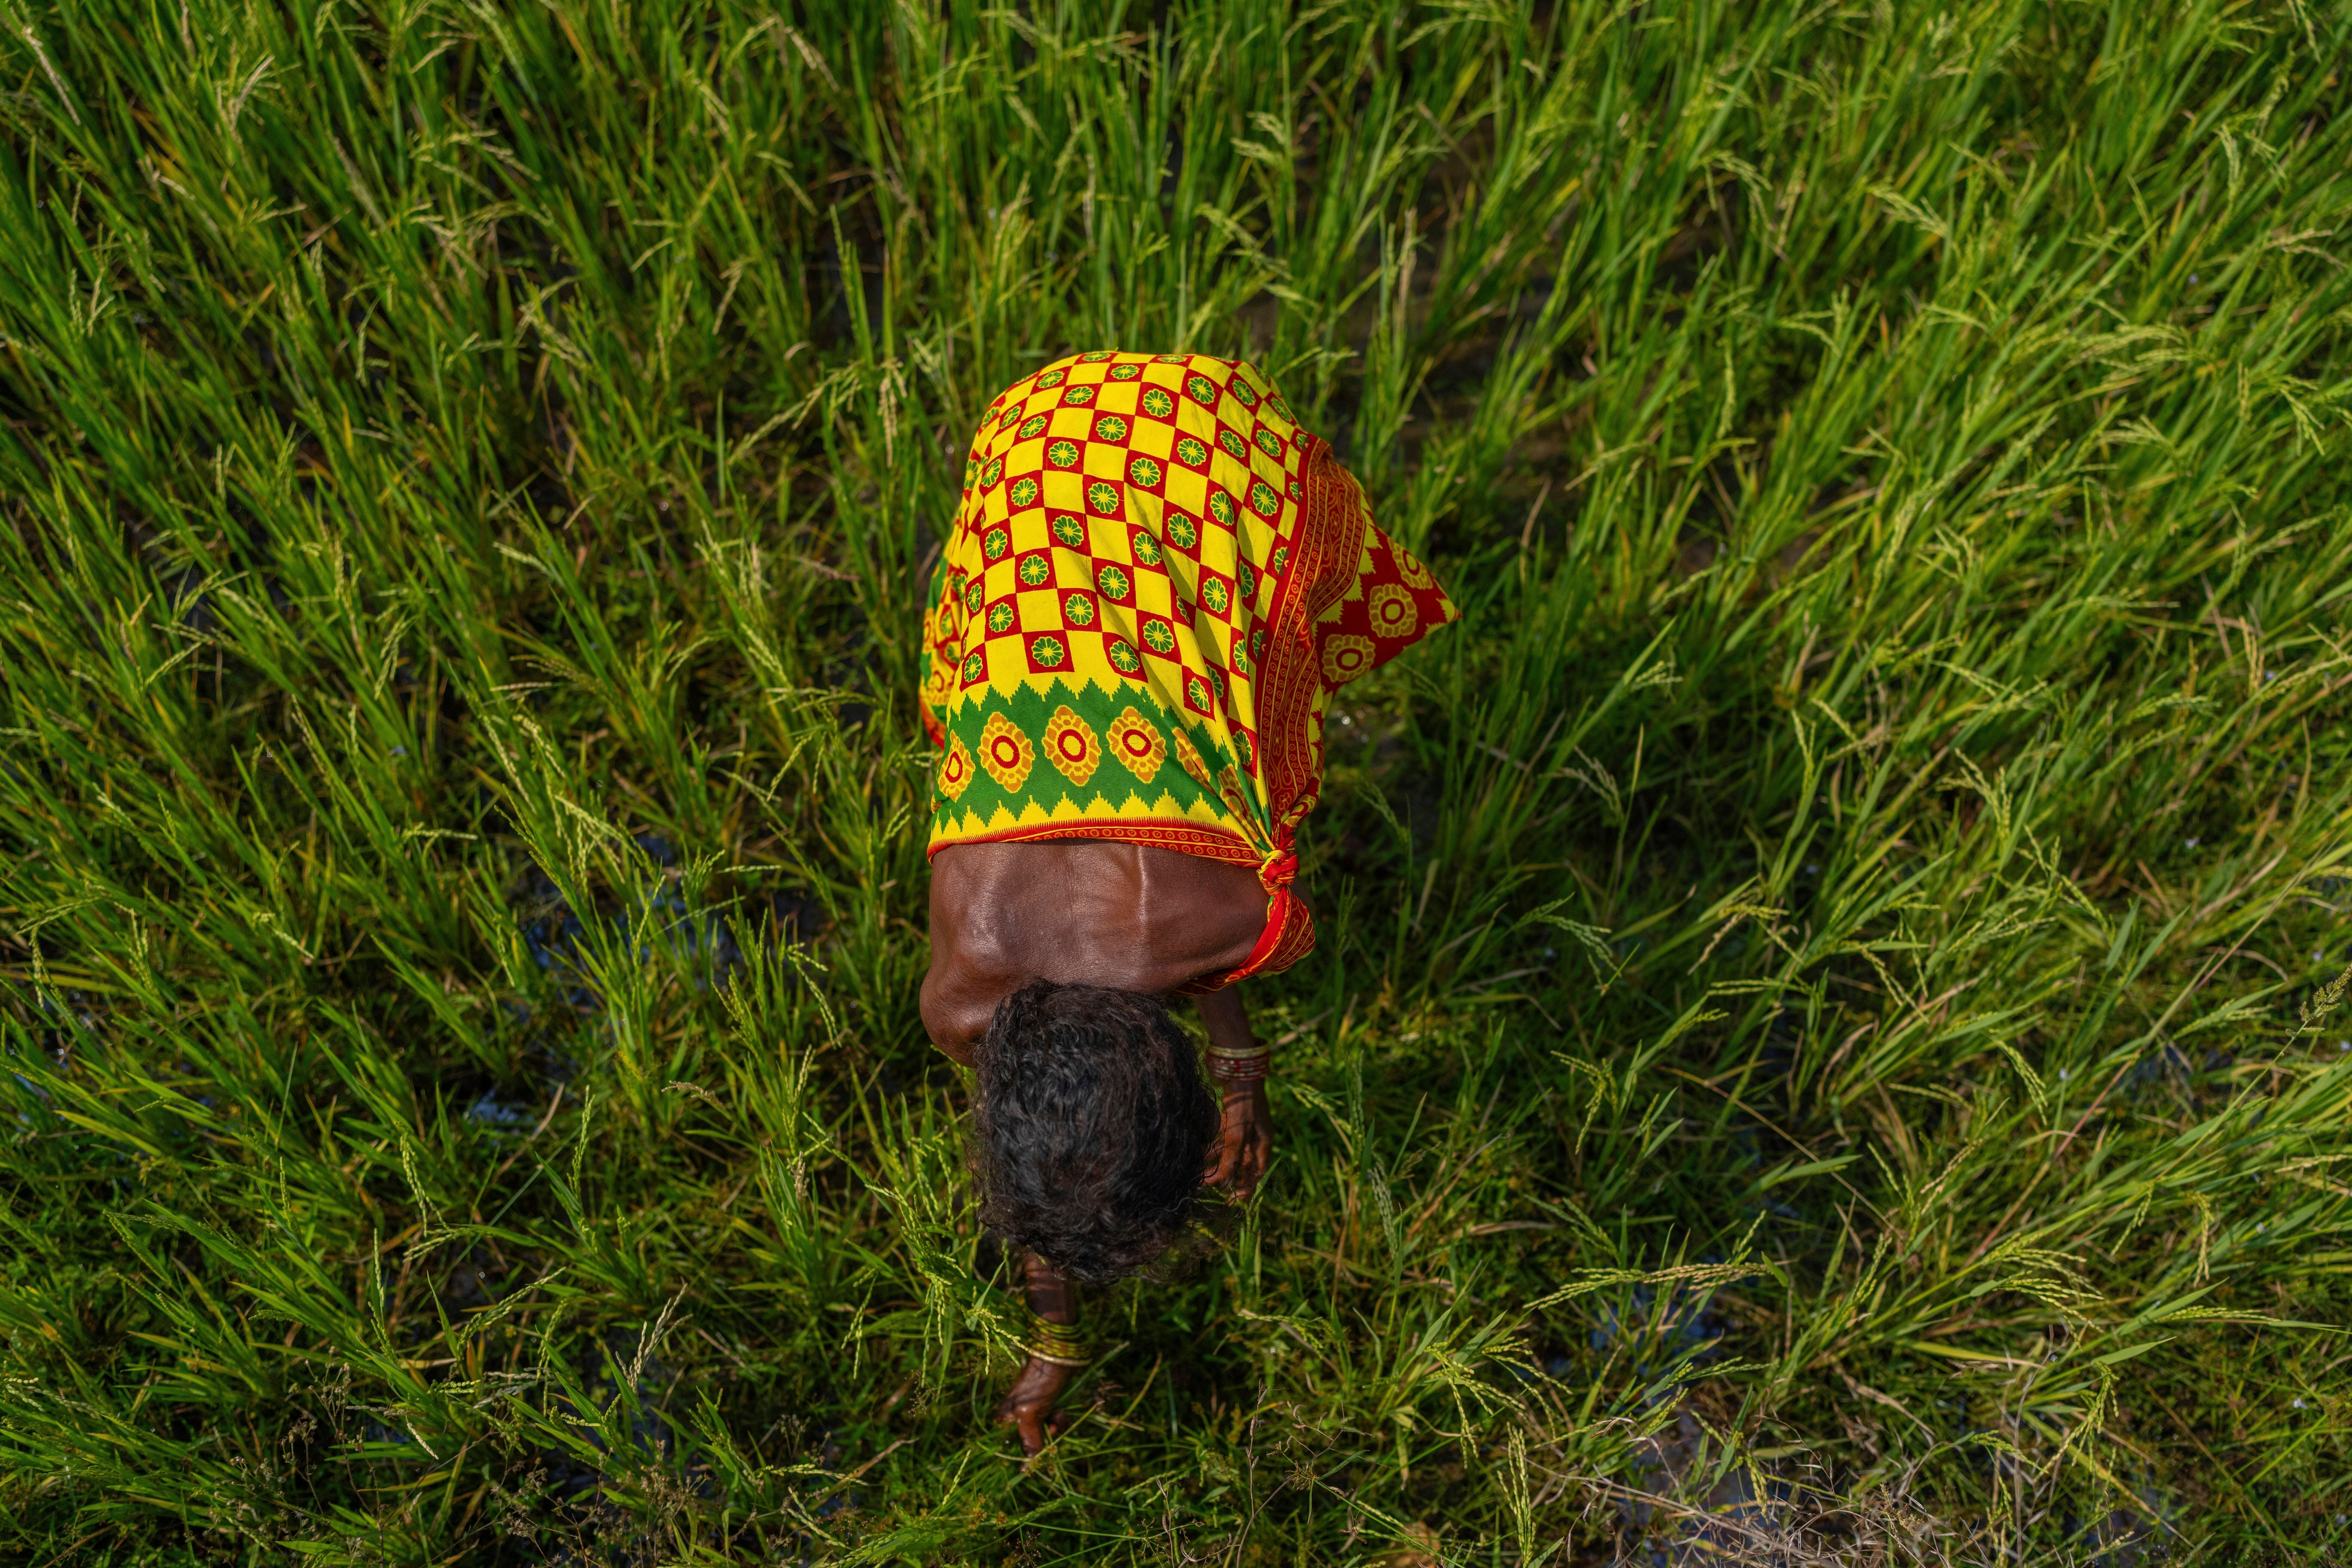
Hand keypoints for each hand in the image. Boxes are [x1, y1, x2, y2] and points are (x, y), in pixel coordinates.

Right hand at [992, 1354, 1075, 1455]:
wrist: (1058, 1359)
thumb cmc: (1039, 1384)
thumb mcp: (1031, 1414)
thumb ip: (1029, 1440)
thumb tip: (1025, 1468)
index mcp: (1006, 1418)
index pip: (1014, 1446)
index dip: (1028, 1453)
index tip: (1041, 1458)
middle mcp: (1018, 1416)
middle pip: (1033, 1440)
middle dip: (1046, 1437)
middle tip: (1053, 1427)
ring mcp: (1034, 1411)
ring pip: (1046, 1432)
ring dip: (1056, 1427)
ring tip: (1059, 1414)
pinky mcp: (1047, 1406)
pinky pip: (1054, 1423)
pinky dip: (1060, 1419)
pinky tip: (1062, 1410)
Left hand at [1201, 1078, 1271, 1198]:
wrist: (1236, 1070)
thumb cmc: (1242, 1104)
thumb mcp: (1237, 1134)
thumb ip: (1231, 1159)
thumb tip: (1225, 1183)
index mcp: (1263, 1142)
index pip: (1257, 1171)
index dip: (1247, 1187)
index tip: (1233, 1201)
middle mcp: (1254, 1137)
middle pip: (1243, 1164)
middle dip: (1229, 1178)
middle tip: (1213, 1190)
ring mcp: (1242, 1128)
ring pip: (1229, 1153)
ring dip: (1217, 1164)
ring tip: (1201, 1176)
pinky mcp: (1229, 1120)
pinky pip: (1220, 1140)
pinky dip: (1211, 1149)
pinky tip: (1198, 1157)